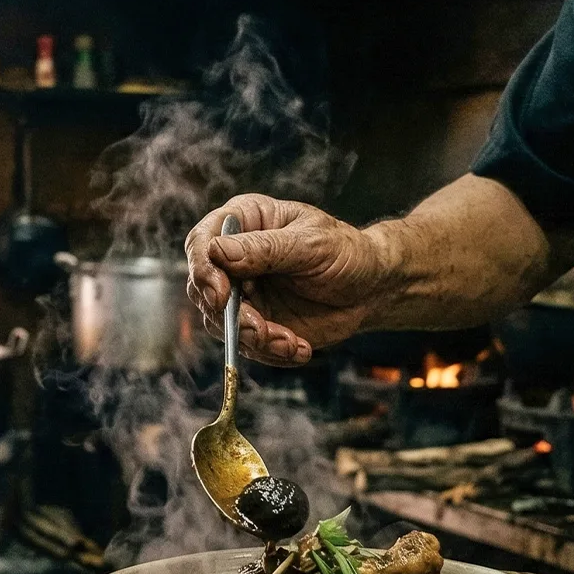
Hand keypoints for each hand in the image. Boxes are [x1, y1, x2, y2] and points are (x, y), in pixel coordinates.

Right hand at [184, 194, 381, 366]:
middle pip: (203, 287)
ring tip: (290, 342)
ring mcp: (242, 292)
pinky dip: (270, 352)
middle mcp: (235, 257)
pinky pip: (244, 344)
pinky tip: (299, 348)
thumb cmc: (346, 252)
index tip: (220, 294)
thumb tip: (218, 251)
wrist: (371, 289)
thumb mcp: (312, 244)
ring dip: (253, 338)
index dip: (202, 269)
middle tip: (261, 330)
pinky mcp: (254, 321)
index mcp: (245, 222)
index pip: (203, 241)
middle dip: (230, 315)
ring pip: (220, 322)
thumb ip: (266, 249)